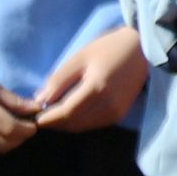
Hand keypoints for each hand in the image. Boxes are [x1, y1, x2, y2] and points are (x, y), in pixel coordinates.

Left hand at [30, 25, 149, 134]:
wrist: (142, 50)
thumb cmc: (108, 48)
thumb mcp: (79, 58)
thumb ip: (59, 80)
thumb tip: (40, 100)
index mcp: (97, 89)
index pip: (66, 113)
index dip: (48, 118)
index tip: (34, 117)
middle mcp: (108, 106)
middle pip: (74, 123)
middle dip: (55, 123)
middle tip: (40, 116)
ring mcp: (116, 113)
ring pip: (83, 126)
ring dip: (66, 124)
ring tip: (53, 114)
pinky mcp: (120, 115)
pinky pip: (94, 124)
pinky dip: (79, 121)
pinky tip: (71, 113)